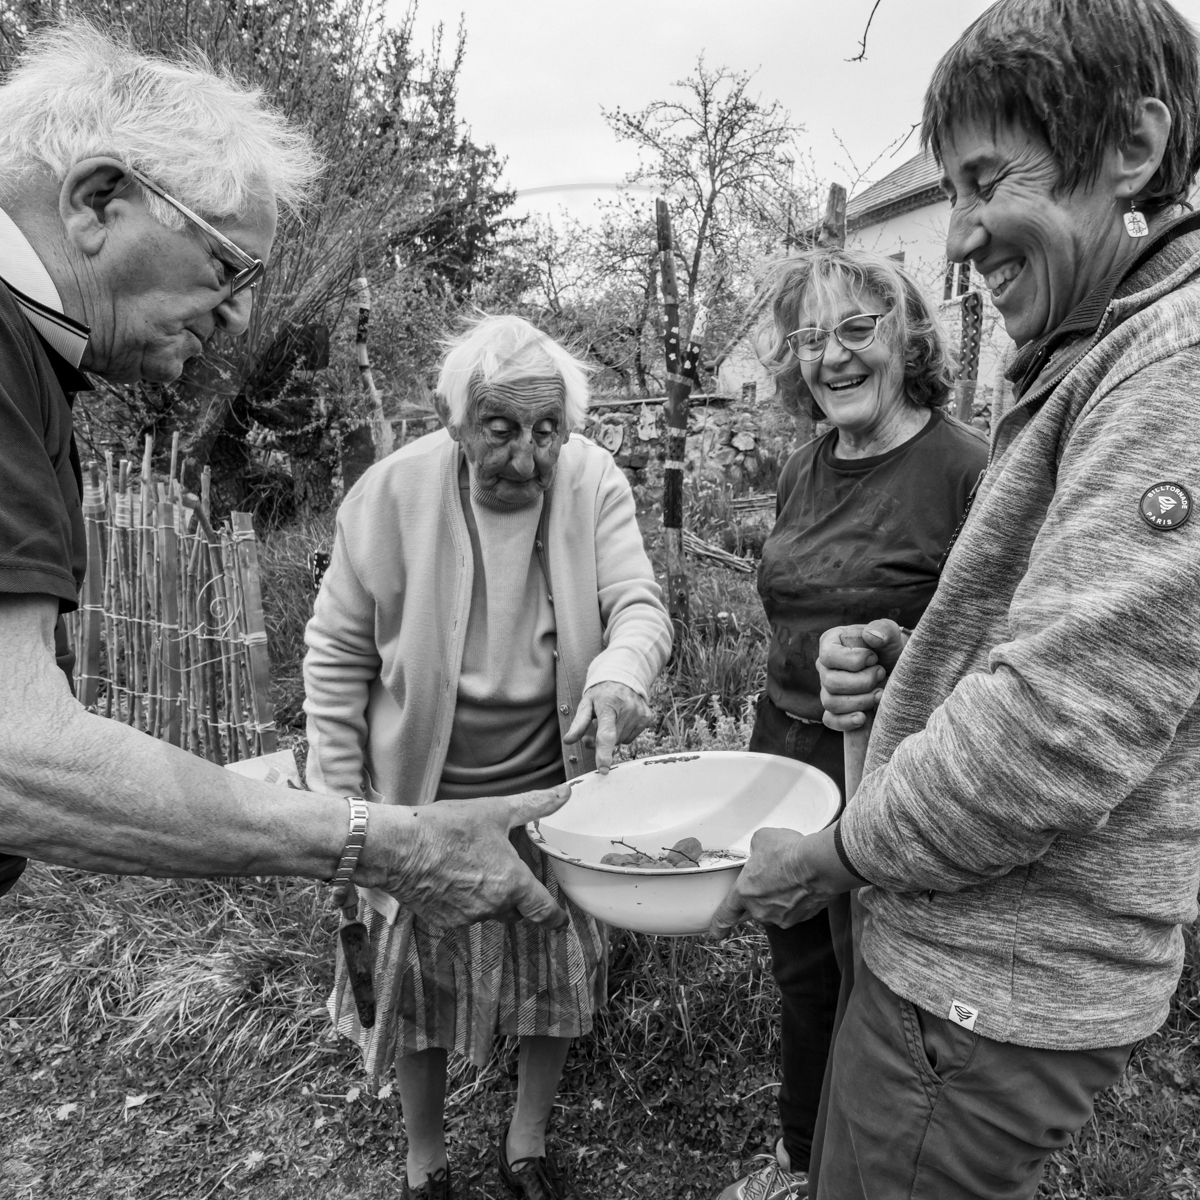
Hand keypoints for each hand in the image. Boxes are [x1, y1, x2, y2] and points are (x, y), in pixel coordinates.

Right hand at [364, 785, 571, 929]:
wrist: (398, 849)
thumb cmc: (447, 828)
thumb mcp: (496, 811)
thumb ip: (534, 804)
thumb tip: (564, 793)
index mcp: (512, 883)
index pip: (543, 910)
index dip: (555, 917)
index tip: (560, 921)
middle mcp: (493, 906)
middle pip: (515, 911)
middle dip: (516, 897)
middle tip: (506, 874)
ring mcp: (466, 917)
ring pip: (488, 911)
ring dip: (488, 897)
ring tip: (471, 867)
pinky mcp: (443, 921)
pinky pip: (462, 914)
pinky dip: (462, 901)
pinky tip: (450, 877)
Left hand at [563, 680, 651, 772]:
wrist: (623, 678)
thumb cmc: (601, 693)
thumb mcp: (586, 703)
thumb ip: (578, 723)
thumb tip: (568, 741)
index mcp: (609, 705)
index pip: (606, 733)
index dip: (604, 753)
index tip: (603, 768)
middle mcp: (628, 709)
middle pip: (612, 740)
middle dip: (600, 741)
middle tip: (594, 727)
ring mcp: (640, 714)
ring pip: (622, 741)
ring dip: (613, 737)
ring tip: (609, 722)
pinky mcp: (648, 717)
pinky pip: (631, 737)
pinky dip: (623, 732)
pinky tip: (621, 720)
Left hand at [709, 824, 859, 936]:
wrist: (819, 865)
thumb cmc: (788, 851)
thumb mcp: (761, 840)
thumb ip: (755, 851)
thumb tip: (760, 853)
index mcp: (744, 893)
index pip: (726, 913)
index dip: (719, 924)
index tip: (715, 933)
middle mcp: (761, 911)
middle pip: (755, 907)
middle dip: (762, 894)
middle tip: (773, 877)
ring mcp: (783, 917)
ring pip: (776, 909)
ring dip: (781, 897)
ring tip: (791, 876)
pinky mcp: (803, 918)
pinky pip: (795, 909)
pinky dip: (798, 899)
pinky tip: (804, 882)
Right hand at [817, 620, 908, 731]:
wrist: (897, 668)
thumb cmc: (889, 648)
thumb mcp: (890, 634)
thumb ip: (883, 628)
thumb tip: (871, 636)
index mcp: (831, 643)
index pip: (828, 656)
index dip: (854, 660)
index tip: (874, 658)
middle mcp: (825, 667)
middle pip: (830, 682)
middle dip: (862, 682)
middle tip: (882, 674)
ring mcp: (827, 690)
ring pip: (831, 703)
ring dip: (860, 701)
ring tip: (880, 694)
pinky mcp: (835, 709)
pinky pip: (831, 720)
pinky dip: (845, 722)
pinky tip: (863, 718)